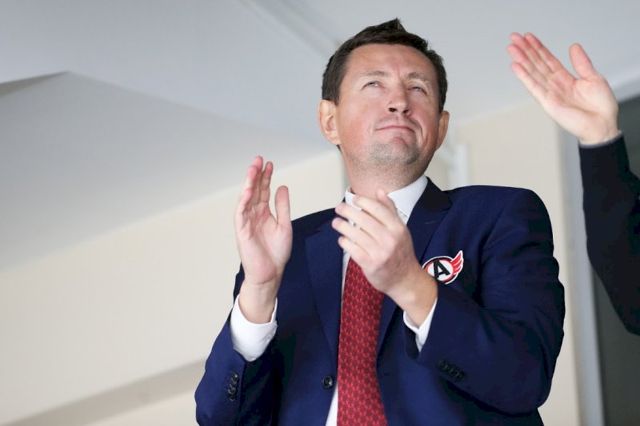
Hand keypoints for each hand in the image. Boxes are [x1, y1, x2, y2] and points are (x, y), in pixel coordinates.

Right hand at [235, 156, 291, 321]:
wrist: (270, 273)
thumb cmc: (276, 253)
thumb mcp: (284, 225)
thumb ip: (282, 206)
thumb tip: (282, 187)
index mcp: (264, 213)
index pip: (263, 190)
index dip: (266, 177)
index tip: (270, 163)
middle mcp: (254, 215)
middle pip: (254, 190)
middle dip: (256, 174)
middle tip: (259, 159)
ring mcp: (246, 222)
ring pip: (245, 198)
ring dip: (248, 183)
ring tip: (253, 169)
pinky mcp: (242, 230)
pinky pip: (241, 212)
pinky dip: (243, 200)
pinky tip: (247, 189)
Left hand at [332, 189, 435, 323]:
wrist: (405, 279)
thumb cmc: (401, 252)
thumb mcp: (400, 229)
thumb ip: (390, 210)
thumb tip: (380, 191)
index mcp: (398, 228)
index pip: (378, 209)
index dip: (364, 201)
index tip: (354, 198)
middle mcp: (390, 239)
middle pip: (364, 220)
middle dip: (348, 211)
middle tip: (339, 208)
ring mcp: (380, 253)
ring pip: (356, 235)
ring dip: (343, 226)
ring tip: (336, 222)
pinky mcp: (371, 264)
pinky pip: (353, 250)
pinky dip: (345, 243)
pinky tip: (342, 239)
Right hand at [507, 32, 619, 143]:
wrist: (602, 124)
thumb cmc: (600, 106)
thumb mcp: (593, 78)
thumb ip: (581, 63)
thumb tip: (574, 46)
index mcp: (565, 79)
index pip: (548, 60)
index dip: (538, 48)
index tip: (528, 37)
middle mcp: (555, 85)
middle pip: (537, 64)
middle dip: (525, 50)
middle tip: (514, 37)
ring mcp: (549, 93)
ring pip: (533, 72)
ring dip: (521, 60)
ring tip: (512, 48)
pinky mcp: (547, 102)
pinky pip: (534, 87)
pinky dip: (524, 76)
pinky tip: (516, 66)